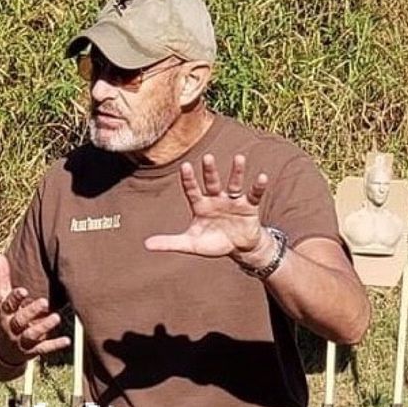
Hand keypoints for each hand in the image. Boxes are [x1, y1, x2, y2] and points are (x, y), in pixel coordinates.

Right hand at [0, 254, 70, 364]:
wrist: (0, 349)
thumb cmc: (6, 316)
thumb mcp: (2, 299)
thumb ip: (3, 278)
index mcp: (5, 313)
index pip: (8, 304)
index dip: (15, 297)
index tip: (24, 289)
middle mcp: (11, 327)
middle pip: (20, 319)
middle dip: (31, 311)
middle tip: (45, 302)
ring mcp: (21, 340)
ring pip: (31, 335)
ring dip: (44, 327)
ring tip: (56, 317)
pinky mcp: (32, 351)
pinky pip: (43, 349)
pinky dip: (54, 345)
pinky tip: (67, 341)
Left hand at [144, 153, 271, 260]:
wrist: (238, 249)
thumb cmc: (213, 243)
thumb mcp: (191, 244)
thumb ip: (170, 243)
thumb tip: (145, 244)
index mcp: (200, 206)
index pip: (192, 190)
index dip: (189, 179)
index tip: (185, 166)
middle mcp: (216, 199)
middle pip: (212, 182)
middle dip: (210, 171)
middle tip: (207, 157)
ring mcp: (233, 201)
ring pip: (234, 184)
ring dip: (236, 172)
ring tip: (239, 158)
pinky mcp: (248, 206)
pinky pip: (253, 195)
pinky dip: (258, 187)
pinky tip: (262, 177)